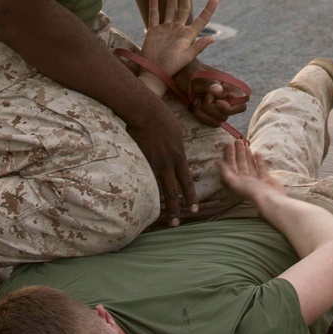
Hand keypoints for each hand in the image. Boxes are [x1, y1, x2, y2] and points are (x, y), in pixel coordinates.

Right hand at [126, 98, 197, 226]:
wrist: (146, 110)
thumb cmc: (161, 116)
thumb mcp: (176, 132)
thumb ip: (176, 146)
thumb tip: (175, 153)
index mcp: (178, 155)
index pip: (186, 181)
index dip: (190, 196)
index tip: (193, 209)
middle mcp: (168, 163)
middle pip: (173, 191)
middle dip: (176, 208)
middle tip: (177, 223)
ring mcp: (153, 163)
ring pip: (159, 190)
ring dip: (162, 206)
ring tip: (162, 219)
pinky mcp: (139, 161)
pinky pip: (143, 180)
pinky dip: (143, 192)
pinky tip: (141, 203)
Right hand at [142, 0, 217, 77]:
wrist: (154, 72)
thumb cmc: (171, 67)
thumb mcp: (186, 57)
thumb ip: (198, 47)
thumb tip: (213, 39)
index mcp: (188, 35)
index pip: (201, 19)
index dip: (209, 9)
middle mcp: (177, 30)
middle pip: (183, 9)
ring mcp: (165, 29)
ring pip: (169, 9)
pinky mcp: (154, 31)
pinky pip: (154, 15)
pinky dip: (154, 5)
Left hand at [180, 58, 249, 126]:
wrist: (180, 73)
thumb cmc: (190, 72)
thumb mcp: (199, 76)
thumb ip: (209, 83)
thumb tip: (219, 90)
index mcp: (228, 87)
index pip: (241, 105)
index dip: (230, 108)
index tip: (216, 102)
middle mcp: (225, 98)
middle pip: (225, 116)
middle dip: (210, 110)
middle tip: (201, 98)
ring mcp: (217, 106)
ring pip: (217, 121)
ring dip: (203, 113)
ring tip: (195, 101)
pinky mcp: (208, 112)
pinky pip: (209, 122)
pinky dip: (199, 115)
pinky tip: (193, 104)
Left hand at [218, 140, 283, 204]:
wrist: (269, 199)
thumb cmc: (251, 191)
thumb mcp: (235, 182)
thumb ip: (226, 172)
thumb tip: (218, 162)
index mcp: (237, 180)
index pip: (231, 165)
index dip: (229, 155)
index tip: (229, 145)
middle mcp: (246, 179)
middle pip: (240, 163)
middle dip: (238, 152)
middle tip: (238, 140)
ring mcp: (256, 179)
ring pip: (250, 164)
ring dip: (247, 155)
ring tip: (246, 144)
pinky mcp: (265, 178)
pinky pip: (260, 167)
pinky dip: (258, 160)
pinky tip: (257, 153)